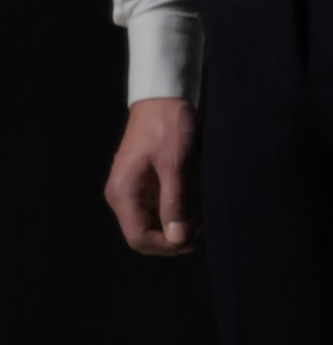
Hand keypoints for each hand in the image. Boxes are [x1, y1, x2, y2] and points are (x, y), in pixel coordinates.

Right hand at [106, 98, 200, 255]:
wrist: (163, 99)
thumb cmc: (168, 127)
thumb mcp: (175, 165)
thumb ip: (174, 203)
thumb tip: (177, 239)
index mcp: (123, 192)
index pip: (138, 237)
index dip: (165, 246)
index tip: (192, 240)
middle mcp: (120, 195)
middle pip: (141, 235)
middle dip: (170, 240)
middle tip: (200, 230)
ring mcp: (128, 191)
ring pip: (147, 226)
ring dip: (172, 231)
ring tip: (198, 221)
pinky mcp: (139, 186)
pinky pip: (152, 213)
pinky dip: (170, 217)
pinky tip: (190, 212)